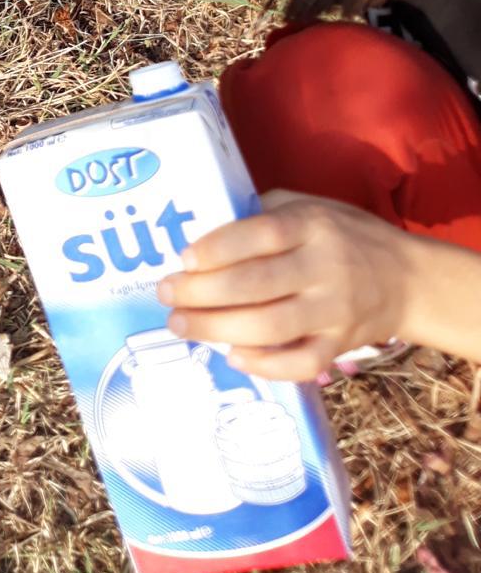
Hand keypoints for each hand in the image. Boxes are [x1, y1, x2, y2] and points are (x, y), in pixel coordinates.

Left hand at [155, 191, 418, 380]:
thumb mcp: (310, 206)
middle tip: (166, 295)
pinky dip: (265, 366)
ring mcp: (335, 311)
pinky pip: (301, 364)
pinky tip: (232, 356)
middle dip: (202, 292)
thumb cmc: (343, 235)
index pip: (261, 235)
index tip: (183, 258)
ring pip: (272, 327)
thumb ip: (264, 213)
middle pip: (257, 284)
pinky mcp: (341, 346)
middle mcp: (325, 267)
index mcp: (313, 226)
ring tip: (181, 324)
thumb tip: (204, 229)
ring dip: (218, 328)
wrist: (406, 279)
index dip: (218, 247)